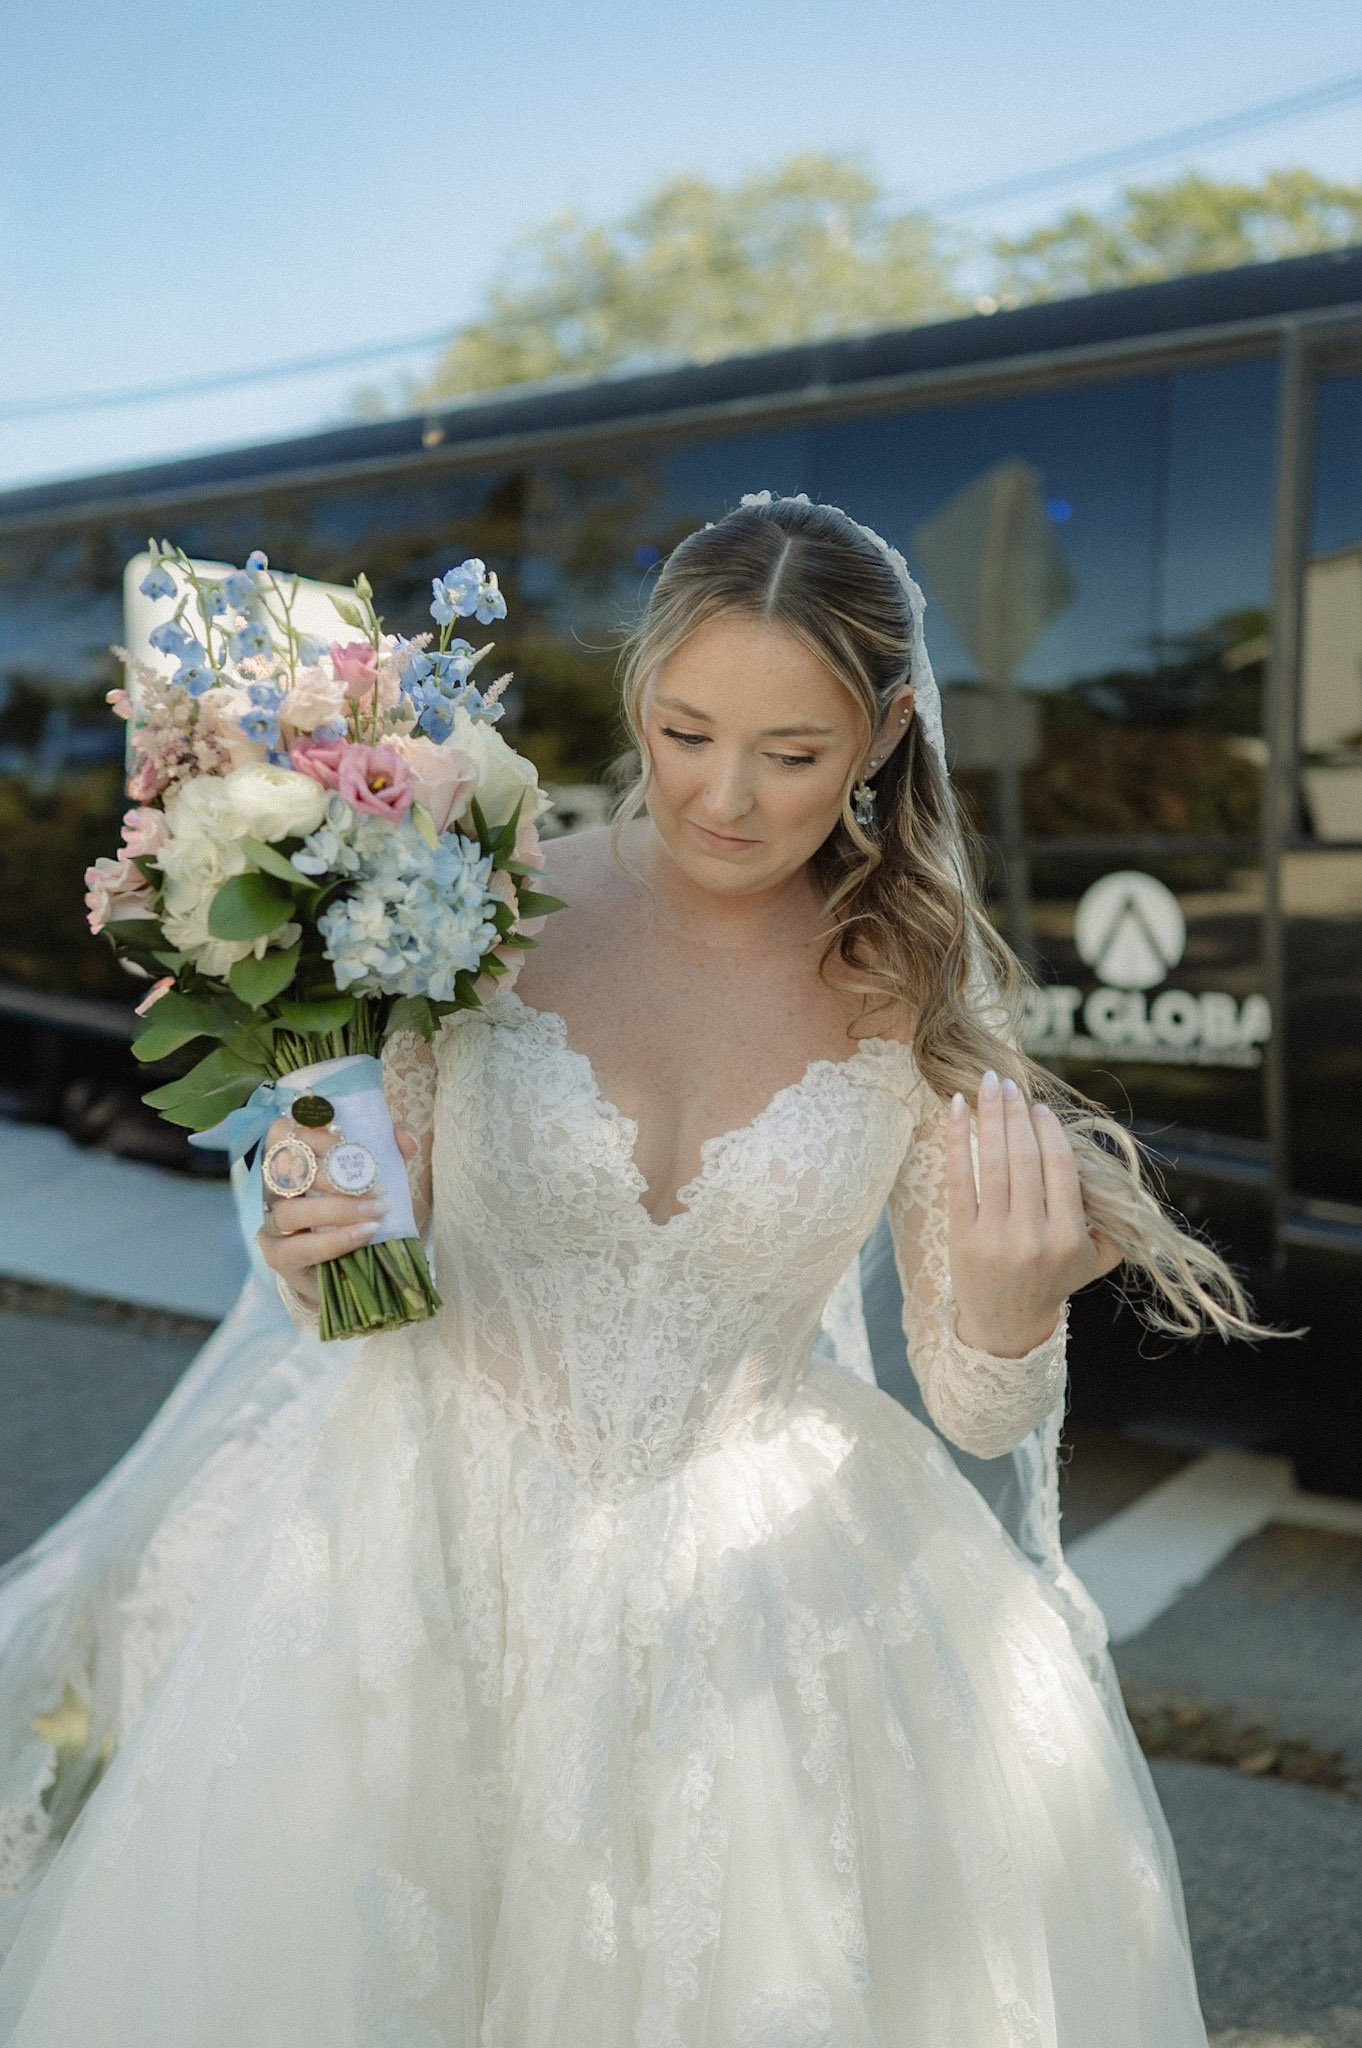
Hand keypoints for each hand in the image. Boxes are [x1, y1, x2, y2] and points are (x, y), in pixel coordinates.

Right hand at [255, 1120, 417, 1306]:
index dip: (310, 1133)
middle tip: (375, 1185)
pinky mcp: (277, 1256)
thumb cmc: (356, 1217)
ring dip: (338, 1209)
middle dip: (331, 1174)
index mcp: (292, 1164)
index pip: (281, 1134)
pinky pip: (300, 1247)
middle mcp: (274, 1190)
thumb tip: (406, 1141)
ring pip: (291, 1210)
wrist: (346, 1271)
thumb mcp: (373, 1182)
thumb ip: (389, 1155)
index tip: (346, 1143)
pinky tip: (365, 1233)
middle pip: (285, 1171)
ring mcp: (271, 1224)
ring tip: (376, 1211)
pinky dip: (336, 1240)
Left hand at [945, 1071, 1119, 1357]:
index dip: (1048, 1130)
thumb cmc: (1053, 1281)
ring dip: (990, 1116)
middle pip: (1024, 1158)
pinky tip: (957, 1108)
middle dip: (1015, 1112)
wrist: (1006, 1326)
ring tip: (987, 1084)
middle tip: (1007, 1082)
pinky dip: (958, 1139)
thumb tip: (1115, 1170)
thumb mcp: (1095, 1259)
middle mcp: (1033, 1236)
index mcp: (1069, 1237)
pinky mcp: (962, 1235)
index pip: (1059, 1167)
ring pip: (993, 1162)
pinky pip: (959, 1177)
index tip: (1038, 1106)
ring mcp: (995, 1236)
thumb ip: (1113, 1220)